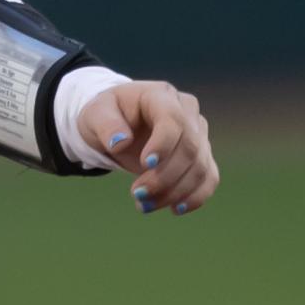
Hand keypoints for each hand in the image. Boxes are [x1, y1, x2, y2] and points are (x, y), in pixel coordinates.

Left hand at [76, 81, 219, 216]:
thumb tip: (120, 142)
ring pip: (200, 167)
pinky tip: (174, 209)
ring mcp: (198, 133)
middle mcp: (186, 111)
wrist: (118, 123)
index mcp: (161, 95)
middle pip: (190, 148)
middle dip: (165, 176)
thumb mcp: (96, 114)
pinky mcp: (201, 156)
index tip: (145, 165)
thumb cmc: (106, 114)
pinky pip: (208, 178)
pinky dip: (194, 197)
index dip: (164, 144)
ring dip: (175, 192)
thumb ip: (106, 125)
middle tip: (137, 194)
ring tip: (144, 205)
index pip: (173, 120)